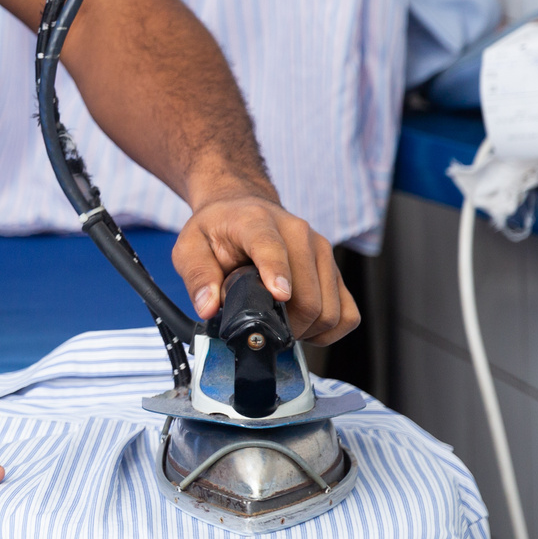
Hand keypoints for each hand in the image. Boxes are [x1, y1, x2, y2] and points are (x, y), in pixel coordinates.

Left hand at [175, 193, 354, 343]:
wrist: (243, 207)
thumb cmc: (217, 229)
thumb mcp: (189, 246)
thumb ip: (197, 276)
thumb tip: (208, 308)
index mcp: (257, 222)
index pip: (271, 247)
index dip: (278, 273)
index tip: (279, 295)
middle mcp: (298, 234)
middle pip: (307, 296)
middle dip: (285, 325)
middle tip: (262, 330)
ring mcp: (322, 251)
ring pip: (330, 309)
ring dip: (307, 330)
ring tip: (280, 326)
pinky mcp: (335, 269)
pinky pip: (347, 313)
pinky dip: (329, 330)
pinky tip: (305, 328)